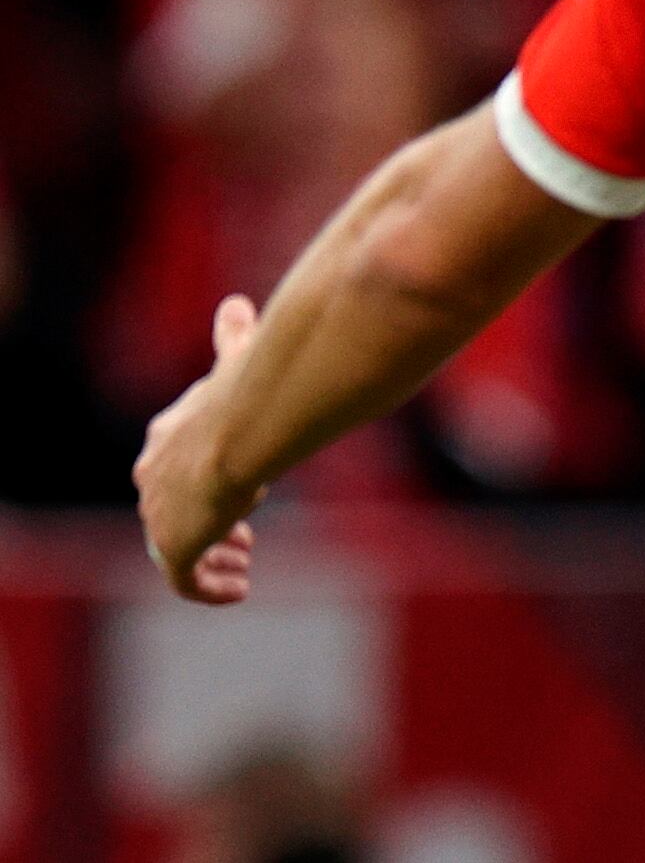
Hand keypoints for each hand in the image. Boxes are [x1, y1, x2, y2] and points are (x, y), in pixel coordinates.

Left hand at [134, 295, 267, 604]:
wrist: (237, 433)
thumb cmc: (241, 395)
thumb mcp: (235, 364)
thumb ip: (232, 338)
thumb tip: (236, 303)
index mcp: (165, 438)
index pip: (170, 465)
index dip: (202, 480)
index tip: (240, 493)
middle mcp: (154, 479)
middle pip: (169, 510)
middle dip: (206, 524)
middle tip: (243, 536)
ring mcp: (161, 516)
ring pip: (177, 549)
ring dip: (211, 558)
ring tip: (243, 562)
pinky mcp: (173, 549)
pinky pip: (186, 581)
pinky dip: (210, 587)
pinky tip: (239, 588)